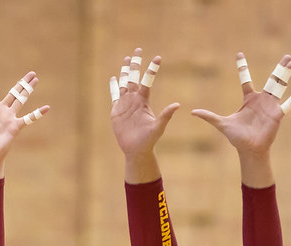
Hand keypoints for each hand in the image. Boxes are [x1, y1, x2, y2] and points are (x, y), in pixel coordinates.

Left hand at [0, 65, 47, 179]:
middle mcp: (0, 111)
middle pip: (13, 92)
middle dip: (22, 83)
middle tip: (31, 72)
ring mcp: (9, 118)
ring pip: (21, 100)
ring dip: (28, 89)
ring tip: (36, 79)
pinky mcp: (14, 127)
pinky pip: (28, 119)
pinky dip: (37, 113)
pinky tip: (47, 107)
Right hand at [110, 48, 178, 181]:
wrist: (136, 150)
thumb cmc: (149, 140)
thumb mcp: (158, 127)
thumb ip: (166, 115)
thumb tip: (177, 105)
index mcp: (144, 101)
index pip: (147, 81)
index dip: (152, 69)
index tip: (158, 57)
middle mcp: (134, 99)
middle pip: (133, 77)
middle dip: (135, 64)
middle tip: (138, 50)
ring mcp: (125, 104)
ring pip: (124, 83)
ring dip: (125, 71)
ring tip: (126, 58)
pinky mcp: (116, 110)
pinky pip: (114, 95)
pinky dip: (113, 86)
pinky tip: (114, 77)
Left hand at [191, 53, 290, 186]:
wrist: (249, 149)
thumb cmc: (237, 138)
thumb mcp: (222, 124)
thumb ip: (209, 116)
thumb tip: (192, 112)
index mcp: (248, 99)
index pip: (245, 79)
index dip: (242, 67)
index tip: (239, 54)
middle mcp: (261, 100)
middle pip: (271, 79)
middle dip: (279, 68)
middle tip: (286, 56)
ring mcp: (270, 106)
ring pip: (279, 87)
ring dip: (286, 75)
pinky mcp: (277, 115)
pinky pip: (287, 104)